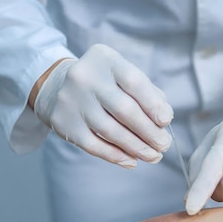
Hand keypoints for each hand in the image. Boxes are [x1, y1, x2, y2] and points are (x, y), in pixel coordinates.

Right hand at [33, 44, 172, 167]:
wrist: (57, 86)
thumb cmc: (103, 83)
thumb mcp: (123, 76)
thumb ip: (148, 94)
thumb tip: (164, 120)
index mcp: (105, 60)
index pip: (134, 82)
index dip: (153, 104)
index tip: (165, 121)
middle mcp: (85, 77)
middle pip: (124, 110)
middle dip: (148, 132)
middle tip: (163, 144)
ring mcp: (71, 100)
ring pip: (110, 131)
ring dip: (136, 148)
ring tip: (153, 156)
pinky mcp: (63, 123)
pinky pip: (94, 145)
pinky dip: (116, 156)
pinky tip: (131, 161)